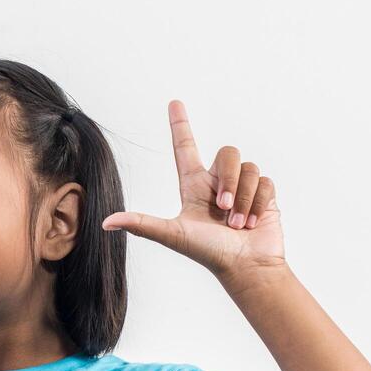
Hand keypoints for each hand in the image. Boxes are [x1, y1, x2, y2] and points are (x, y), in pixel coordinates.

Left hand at [101, 99, 286, 278]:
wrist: (246, 267)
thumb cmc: (210, 253)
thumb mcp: (173, 234)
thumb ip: (142, 224)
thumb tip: (105, 222)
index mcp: (194, 186)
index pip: (185, 147)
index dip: (180, 125)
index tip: (174, 102)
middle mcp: (217, 182)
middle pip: (227, 153)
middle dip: (228, 181)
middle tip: (223, 210)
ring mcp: (241, 187)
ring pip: (248, 168)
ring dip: (243, 199)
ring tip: (237, 225)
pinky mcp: (263, 194)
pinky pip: (265, 182)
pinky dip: (258, 204)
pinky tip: (254, 223)